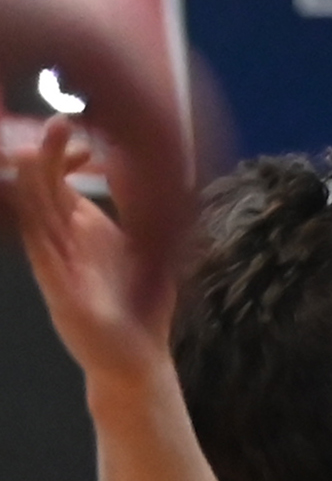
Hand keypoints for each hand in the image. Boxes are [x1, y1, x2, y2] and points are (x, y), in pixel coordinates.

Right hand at [9, 111, 177, 387]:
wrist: (138, 362)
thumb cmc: (139, 307)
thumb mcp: (146, 247)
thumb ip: (142, 211)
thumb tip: (145, 170)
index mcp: (81, 229)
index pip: (62, 179)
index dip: (69, 154)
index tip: (87, 139)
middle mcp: (63, 242)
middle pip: (46, 188)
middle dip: (50, 154)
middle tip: (59, 119)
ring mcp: (57, 266)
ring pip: (37, 217)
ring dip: (35, 184)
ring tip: (35, 151)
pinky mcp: (60, 293)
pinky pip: (43, 256)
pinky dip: (39, 230)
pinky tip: (37, 209)